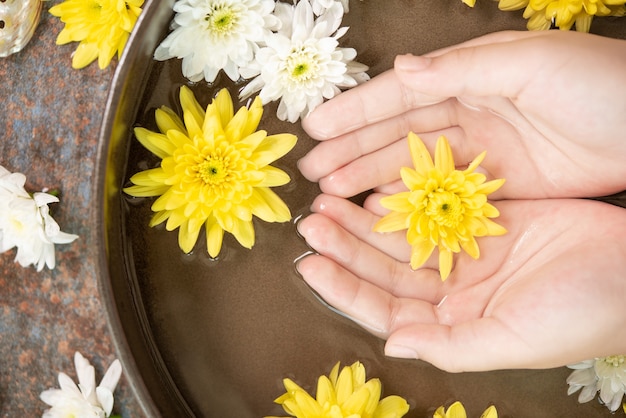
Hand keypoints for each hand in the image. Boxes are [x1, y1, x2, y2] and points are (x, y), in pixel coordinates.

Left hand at [296, 194, 625, 371]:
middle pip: (385, 268)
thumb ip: (452, 346)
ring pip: (401, 236)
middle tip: (312, 220)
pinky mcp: (483, 219)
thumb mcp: (515, 339)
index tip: (309, 264)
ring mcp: (466, 252)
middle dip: (346, 246)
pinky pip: (432, 207)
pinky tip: (376, 187)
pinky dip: (404, 198)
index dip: (345, 287)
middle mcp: (453, 289)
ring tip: (329, 200)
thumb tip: (393, 344)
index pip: (385, 308)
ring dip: (364, 220)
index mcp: (455, 323)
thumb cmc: (583, 313)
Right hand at [298, 30, 625, 199]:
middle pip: (395, 133)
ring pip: (411, 166)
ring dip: (370, 178)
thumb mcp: (530, 65)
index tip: (315, 128)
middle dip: (351, 149)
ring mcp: (479, 152)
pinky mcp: (496, 186)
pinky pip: (440, 194)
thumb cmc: (599, 85)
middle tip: (312, 171)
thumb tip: (401, 70)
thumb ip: (462, 68)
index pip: (400, 95)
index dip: (355, 111)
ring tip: (332, 193)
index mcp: (470, 77)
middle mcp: (467, 112)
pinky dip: (408, 201)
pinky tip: (378, 208)